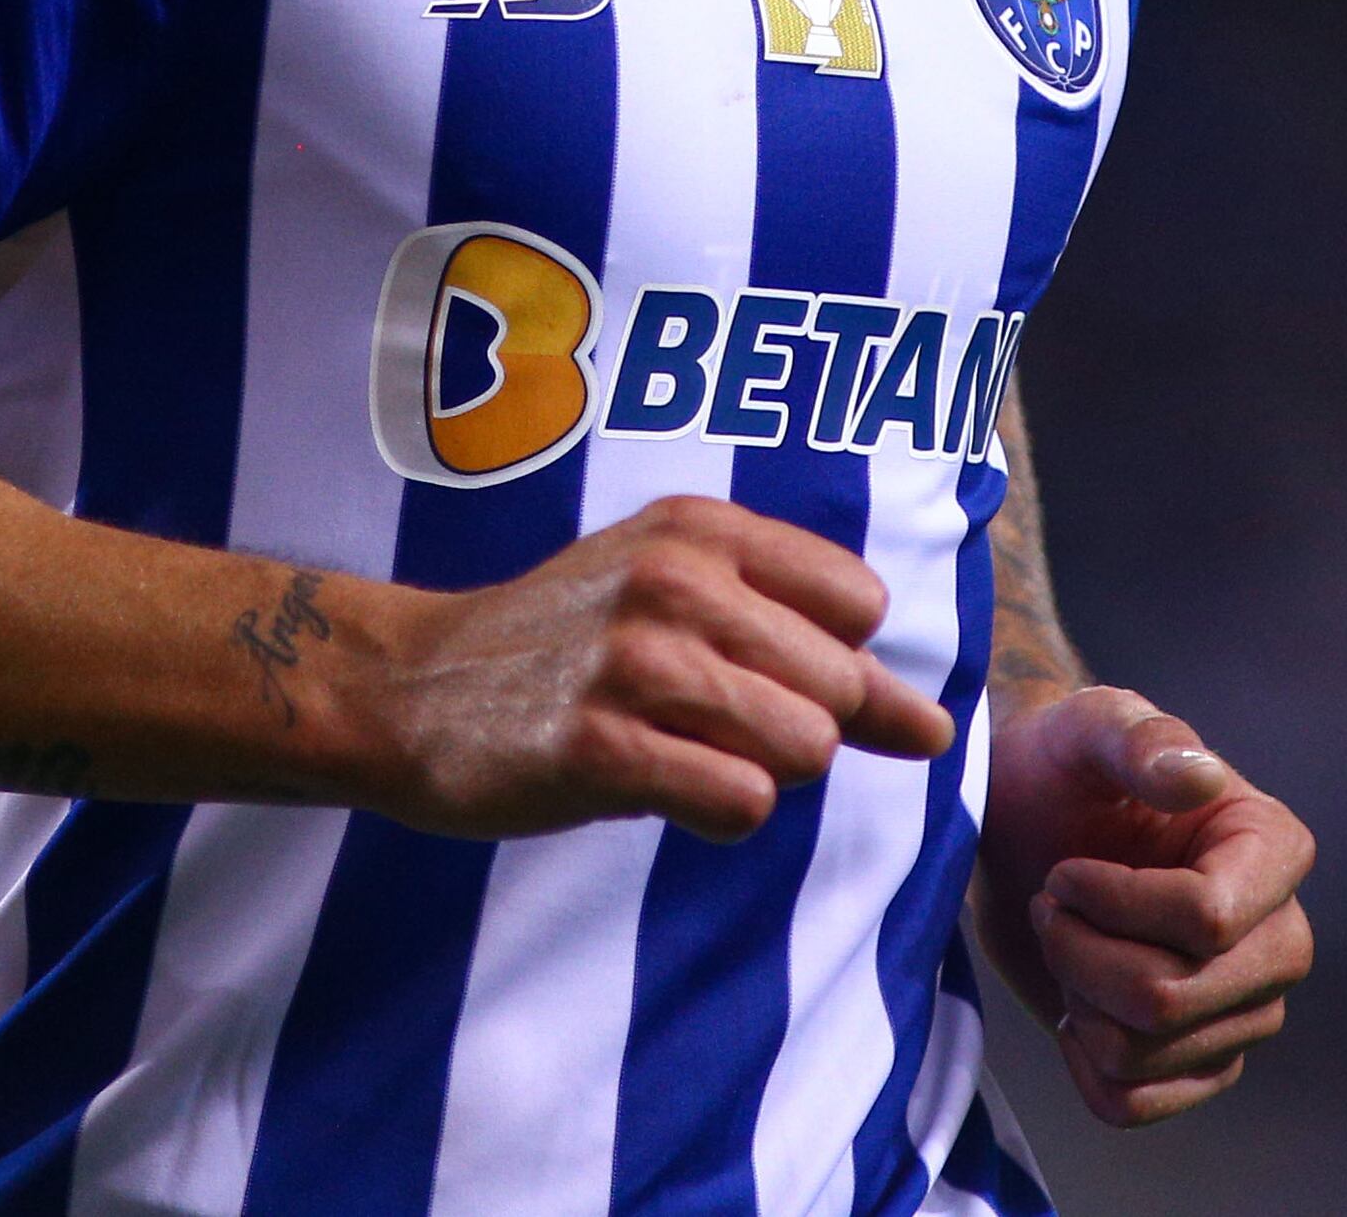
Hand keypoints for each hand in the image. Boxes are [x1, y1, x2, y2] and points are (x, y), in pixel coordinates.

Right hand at [349, 496, 957, 842]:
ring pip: (803, 749)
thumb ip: (806, 647)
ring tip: (682, 753)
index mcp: (702, 529)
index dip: (830, 662)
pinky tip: (658, 789)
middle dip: (799, 731)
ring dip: (758, 775)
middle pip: (840, 689)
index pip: (859, 605)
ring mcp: (637, 662)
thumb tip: (934, 729)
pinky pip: (740, 804)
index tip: (763, 675)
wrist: (412, 686)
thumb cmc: (564, 645)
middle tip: (708, 726)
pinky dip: (720, 817)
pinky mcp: (600, 747)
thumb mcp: (675, 594)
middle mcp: (676, 579)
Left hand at [974, 685, 1315, 1125]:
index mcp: (1272, 850)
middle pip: (1172, 998)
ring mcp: (1243, 1009)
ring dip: (1075, 995)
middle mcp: (1278, 938)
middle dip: (1082, 955)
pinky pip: (1135, 1103)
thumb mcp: (1089, 727)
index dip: (1115, 905)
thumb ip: (1139, 739)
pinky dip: (1083, 1062)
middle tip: (1051, 902)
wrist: (1028, 822)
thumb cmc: (1065, 765)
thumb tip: (1196, 776)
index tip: (1065, 870)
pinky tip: (1074, 1005)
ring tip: (1065, 940)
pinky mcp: (1197, 1060)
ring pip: (1144, 1052)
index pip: (1208, 920)